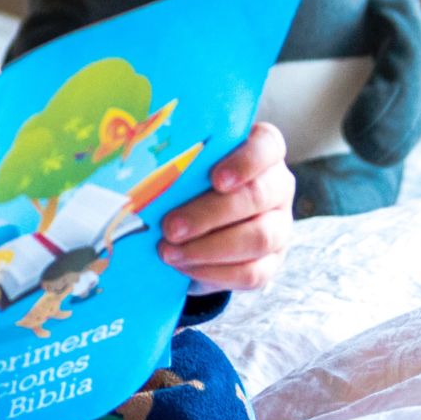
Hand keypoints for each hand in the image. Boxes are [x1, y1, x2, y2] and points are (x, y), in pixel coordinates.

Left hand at [161, 121, 293, 294]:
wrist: (195, 226)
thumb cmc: (188, 182)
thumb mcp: (184, 167)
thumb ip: (177, 163)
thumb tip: (141, 173)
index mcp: (261, 152)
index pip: (266, 147)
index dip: (244, 163)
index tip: (215, 179)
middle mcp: (277, 186)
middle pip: (257, 197)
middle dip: (210, 214)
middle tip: (170, 227)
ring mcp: (279, 226)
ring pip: (258, 238)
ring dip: (209, 248)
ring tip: (169, 252)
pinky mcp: (271, 262)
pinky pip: (252, 272)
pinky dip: (215, 272)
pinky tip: (184, 267)